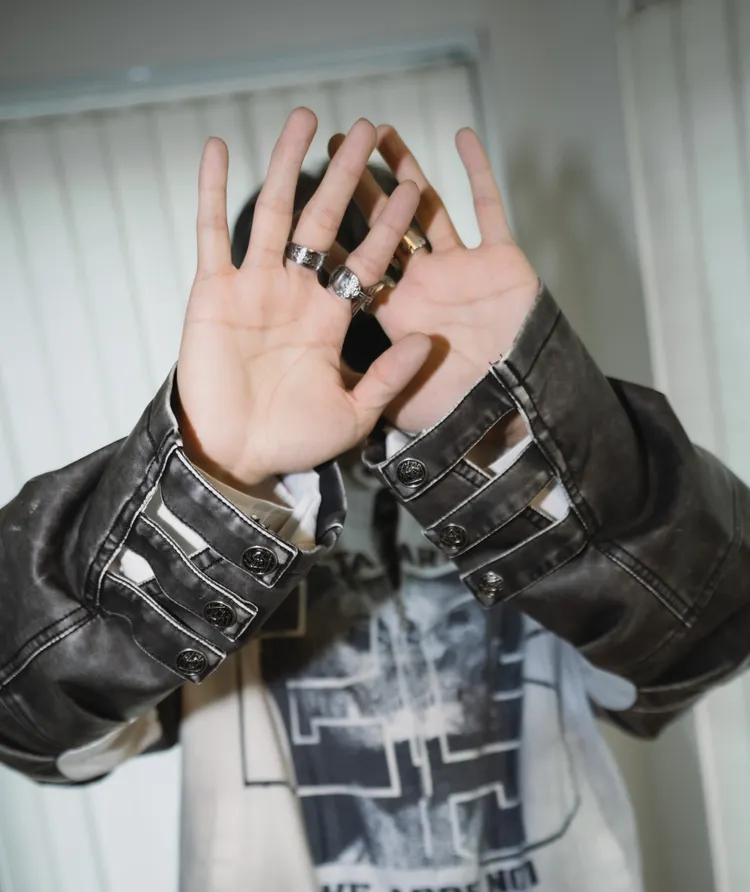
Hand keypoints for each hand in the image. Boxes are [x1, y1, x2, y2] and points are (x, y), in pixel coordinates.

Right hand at [176, 110, 430, 488]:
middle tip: (366, 132)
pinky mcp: (214, 291)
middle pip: (325, 221)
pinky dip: (210, 191)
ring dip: (286, 164)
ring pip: (274, 212)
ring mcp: (255, 287)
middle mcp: (296, 293)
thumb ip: (390, 376)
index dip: (388, 225)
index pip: (366, 260)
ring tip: (305, 117)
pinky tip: (218, 148)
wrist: (235, 456)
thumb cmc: (295, 441)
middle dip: (346, 177)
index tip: (412, 187)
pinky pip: (211, 232)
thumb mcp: (355, 413)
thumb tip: (430, 340)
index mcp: (331, 319)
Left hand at [329, 126, 538, 433]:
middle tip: (333, 146)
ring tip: (380, 130)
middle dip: (359, 187)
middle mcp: (423, 284)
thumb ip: (363, 385)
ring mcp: (461, 269)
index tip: (306, 200)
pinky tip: (462, 137)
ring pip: (428, 208)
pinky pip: (489, 209)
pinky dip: (478, 173)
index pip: (354, 265)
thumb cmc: (457, 414)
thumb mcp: (395, 407)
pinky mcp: (501, 261)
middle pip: (382, 226)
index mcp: (395, 312)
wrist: (514, 412)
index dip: (332, 233)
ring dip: (407, 169)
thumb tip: (319, 376)